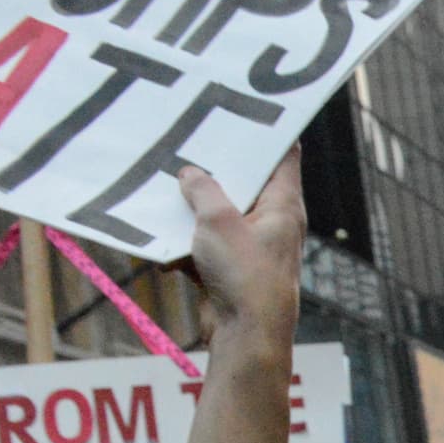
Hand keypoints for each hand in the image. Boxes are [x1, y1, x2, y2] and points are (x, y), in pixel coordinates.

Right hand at [178, 148, 303, 341]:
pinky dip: (183, 242)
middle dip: (214, 166)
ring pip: (217, 214)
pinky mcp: (231, 269)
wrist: (246, 337)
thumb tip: (191, 173)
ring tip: (162, 184)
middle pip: (244, 182)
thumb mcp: (218, 221)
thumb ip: (203, 190)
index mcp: (283, 205)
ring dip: (191, 206)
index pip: (284, 155)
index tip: (245, 106)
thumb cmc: (245, 277)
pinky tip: (159, 240)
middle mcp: (273, 223)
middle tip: (185, 139)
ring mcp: (251, 247)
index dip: (268, 130)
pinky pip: (202, 245)